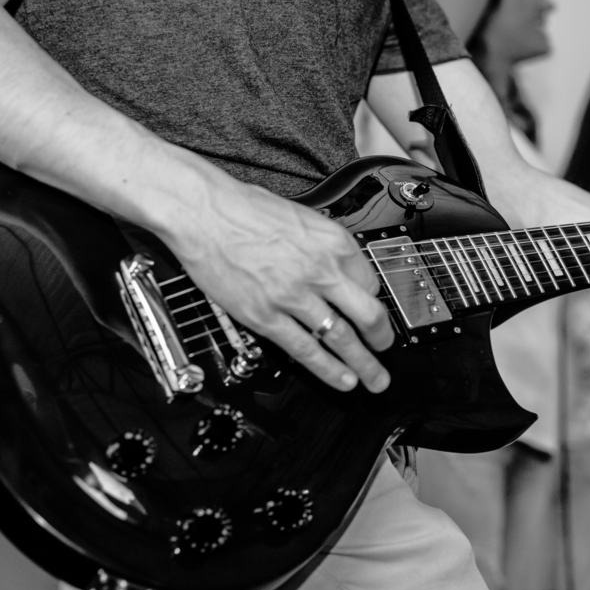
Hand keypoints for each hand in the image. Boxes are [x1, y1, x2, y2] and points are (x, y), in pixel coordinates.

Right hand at [164, 180, 393, 392]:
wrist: (202, 211)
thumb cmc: (244, 208)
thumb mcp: (304, 217)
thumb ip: (325, 246)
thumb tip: (339, 267)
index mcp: (334, 242)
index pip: (371, 282)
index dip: (374, 301)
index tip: (373, 311)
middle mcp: (321, 271)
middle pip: (369, 315)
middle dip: (382, 339)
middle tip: (386, 349)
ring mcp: (294, 296)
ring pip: (342, 339)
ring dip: (363, 364)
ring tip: (374, 379)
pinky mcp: (266, 316)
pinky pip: (306, 350)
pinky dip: (329, 370)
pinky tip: (342, 380)